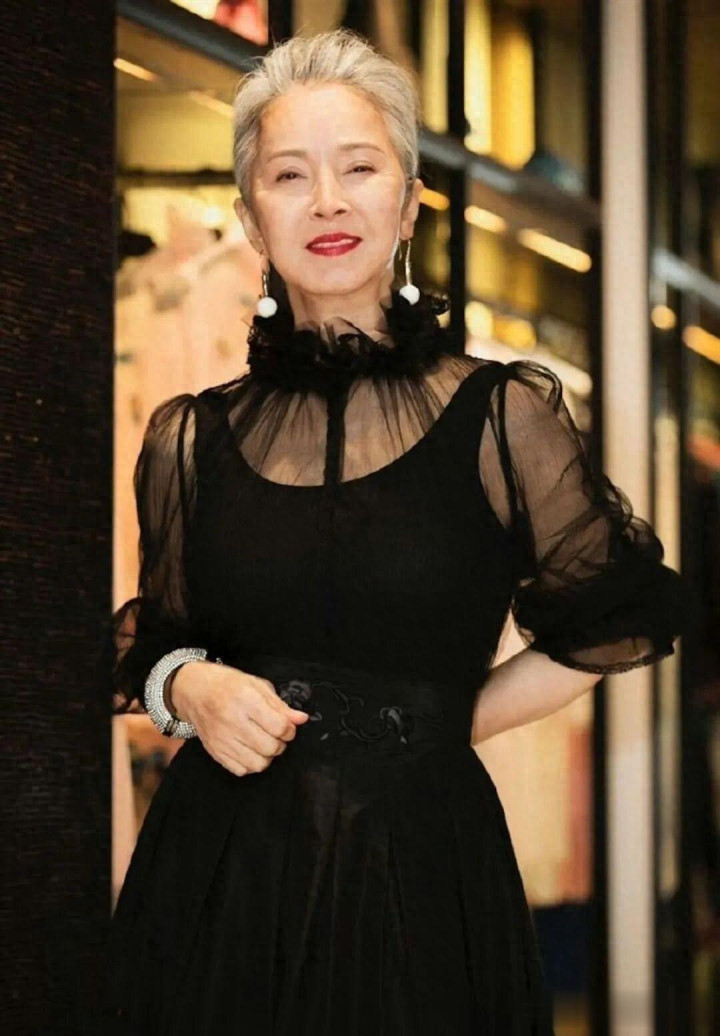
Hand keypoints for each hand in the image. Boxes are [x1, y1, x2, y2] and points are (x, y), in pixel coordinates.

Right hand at [170, 661, 309, 775]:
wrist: (194, 690)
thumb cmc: (227, 684)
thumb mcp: (256, 685)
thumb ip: (280, 705)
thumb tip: (301, 720)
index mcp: (245, 699)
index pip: (279, 726)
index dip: (290, 729)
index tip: (287, 725)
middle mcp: (232, 721)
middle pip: (271, 747)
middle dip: (280, 743)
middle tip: (276, 734)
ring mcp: (222, 739)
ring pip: (258, 763)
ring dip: (267, 755)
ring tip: (263, 742)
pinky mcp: (215, 752)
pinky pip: (241, 770)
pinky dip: (250, 763)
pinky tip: (249, 749)